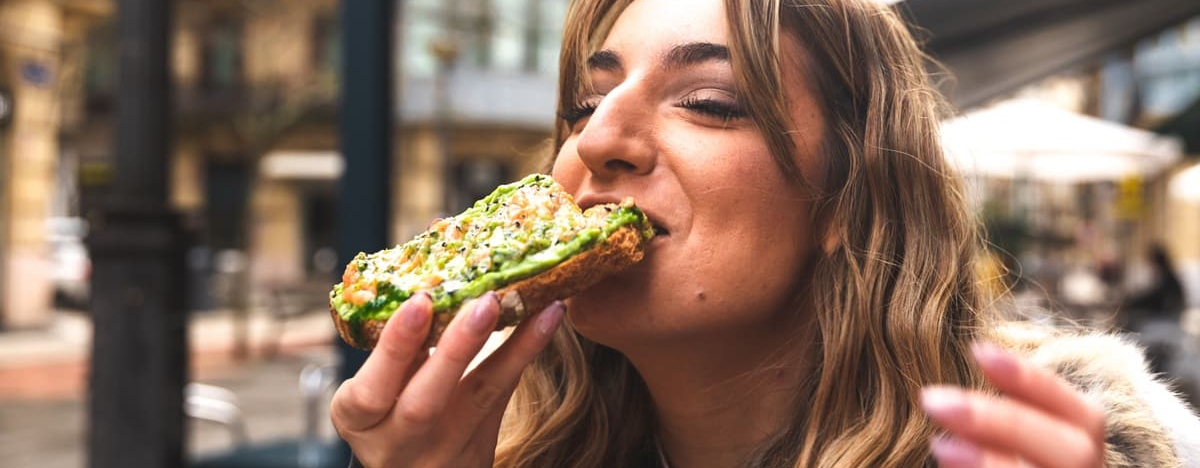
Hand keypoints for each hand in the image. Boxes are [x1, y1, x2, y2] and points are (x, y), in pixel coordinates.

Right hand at [330, 292, 565, 467]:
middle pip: (426, 403)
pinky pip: (506, 395)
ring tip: (539, 306)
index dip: (396, 347)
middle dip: (457, 348)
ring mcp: (443, 452)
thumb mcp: (375, 388)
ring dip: (513, 348)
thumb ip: (397, 350)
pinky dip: (526, 353)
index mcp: (360, 420)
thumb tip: (432, 274)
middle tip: (486, 301)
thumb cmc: (386, 412)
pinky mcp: (481, 450)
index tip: (420, 301)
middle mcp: (399, 443)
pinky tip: (548, 318)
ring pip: (481, 399)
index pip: (371, 391)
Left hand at [922, 342, 1105, 467]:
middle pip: (1071, 452)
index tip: (978, 350)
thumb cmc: (1013, 458)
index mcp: (1086, 453)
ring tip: (938, 445)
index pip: (1084, 416)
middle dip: (1002, 422)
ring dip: (990, 463)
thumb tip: (945, 399)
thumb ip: (999, 428)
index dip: (1033, 381)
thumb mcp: (1014, 442)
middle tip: (931, 399)